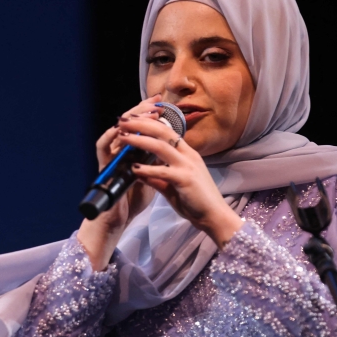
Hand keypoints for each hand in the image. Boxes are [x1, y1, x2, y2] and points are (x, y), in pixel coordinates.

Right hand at [78, 95, 162, 269]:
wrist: (119, 220)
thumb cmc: (132, 201)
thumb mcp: (152, 177)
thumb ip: (156, 163)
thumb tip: (169, 150)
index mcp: (132, 152)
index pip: (140, 128)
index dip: (149, 115)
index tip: (162, 105)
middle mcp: (120, 151)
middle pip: (128, 124)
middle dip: (141, 111)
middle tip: (155, 103)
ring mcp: (110, 158)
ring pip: (115, 130)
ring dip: (129, 120)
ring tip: (143, 113)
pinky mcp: (102, 167)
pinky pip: (102, 148)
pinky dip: (109, 137)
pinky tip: (119, 130)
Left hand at [117, 115, 243, 247]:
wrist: (215, 216)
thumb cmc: (195, 201)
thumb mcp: (172, 186)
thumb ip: (156, 178)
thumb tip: (137, 172)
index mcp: (187, 154)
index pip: (166, 131)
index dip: (148, 123)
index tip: (131, 120)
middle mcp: (188, 155)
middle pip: (162, 132)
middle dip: (141, 124)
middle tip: (122, 121)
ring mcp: (188, 166)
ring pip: (161, 146)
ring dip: (139, 140)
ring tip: (123, 137)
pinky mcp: (185, 179)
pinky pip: (163, 171)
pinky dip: (147, 169)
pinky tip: (134, 168)